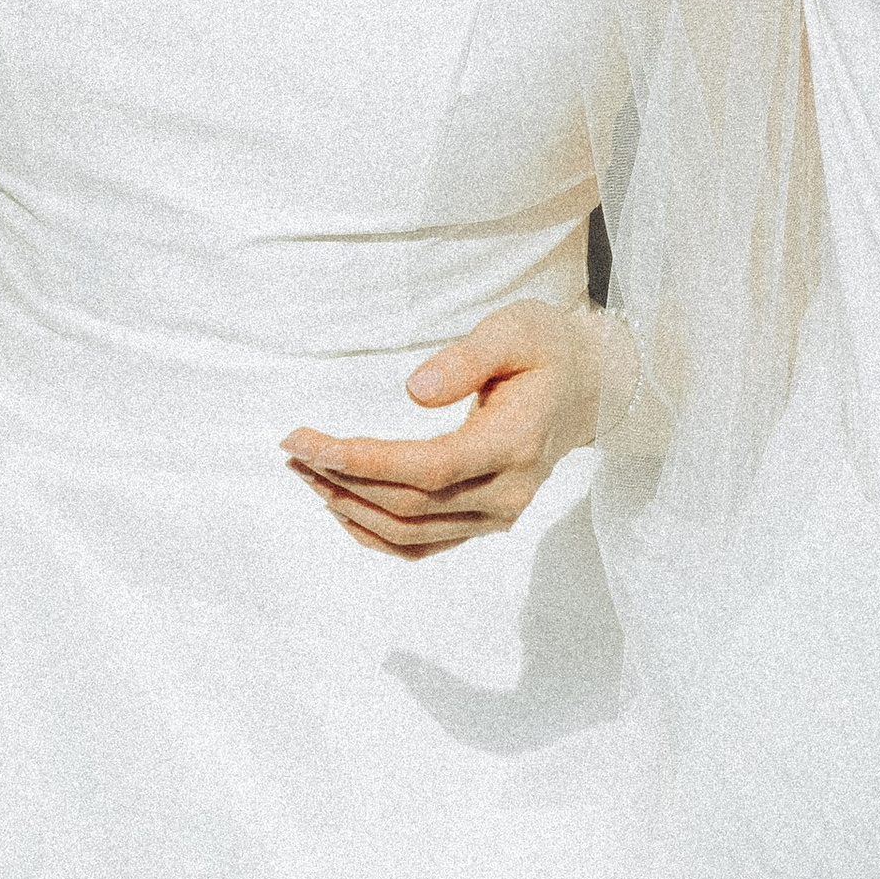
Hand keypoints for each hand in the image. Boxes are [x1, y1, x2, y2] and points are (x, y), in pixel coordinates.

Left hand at [282, 303, 609, 557]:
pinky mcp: (485, 523)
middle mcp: (508, 492)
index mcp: (516, 443)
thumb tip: (413, 391)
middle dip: (342, 479)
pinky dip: (375, 534)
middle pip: (410, 504)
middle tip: (292, 447)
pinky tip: (339, 507)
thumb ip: (467, 359)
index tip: (309, 441)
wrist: (588, 388)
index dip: (365, 461)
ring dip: (348, 506)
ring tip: (304, 471)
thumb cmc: (545, 350)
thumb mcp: (514, 332)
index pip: (429, 468)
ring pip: (409, 532)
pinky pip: (422, 546)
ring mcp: (498, 516)